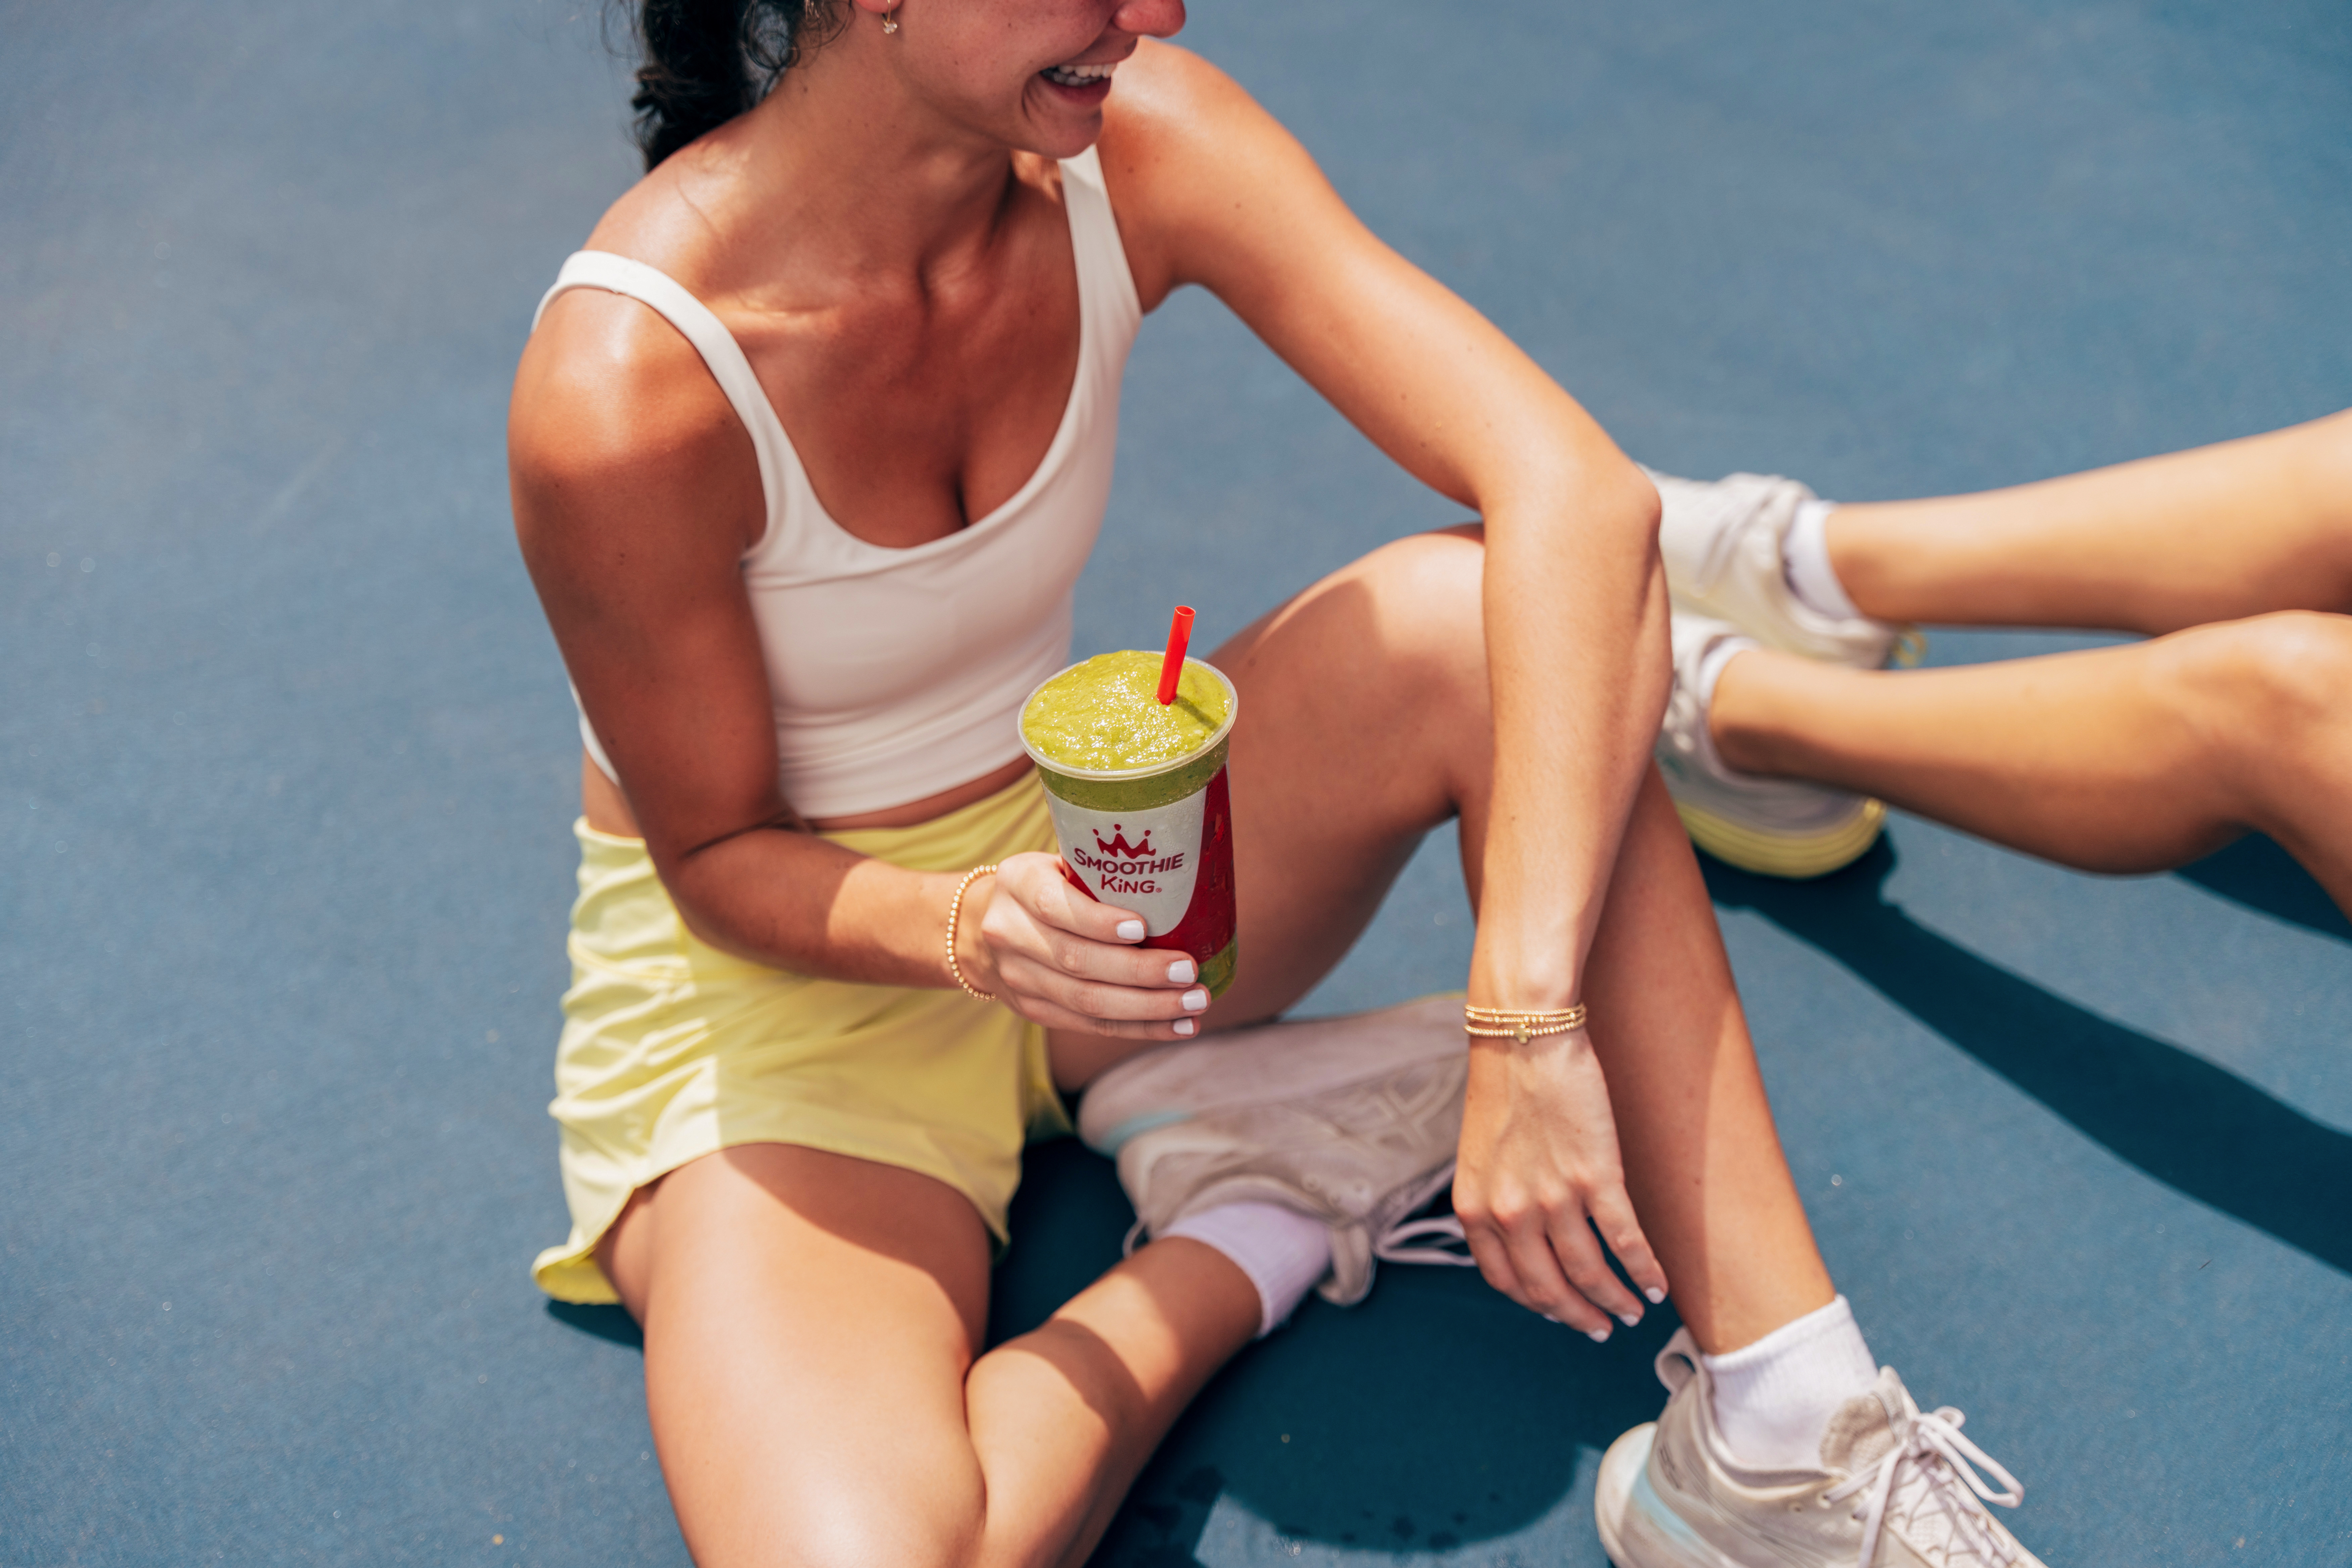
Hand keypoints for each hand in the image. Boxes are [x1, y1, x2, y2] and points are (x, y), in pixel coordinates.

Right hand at [961, 853, 1209, 1039]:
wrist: (977, 928)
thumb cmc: (1043, 886)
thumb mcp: (1055, 863)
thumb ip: (1097, 868)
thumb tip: (1177, 875)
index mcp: (1017, 882)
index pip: (1054, 905)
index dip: (1098, 921)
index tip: (1143, 928)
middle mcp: (1009, 932)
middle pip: (1076, 961)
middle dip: (1138, 971)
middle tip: (1188, 971)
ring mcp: (1018, 977)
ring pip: (1086, 1001)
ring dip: (1146, 1007)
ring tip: (1193, 1004)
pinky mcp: (1032, 1010)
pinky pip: (1089, 1025)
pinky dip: (1138, 1028)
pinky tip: (1177, 1026)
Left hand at [1451, 1029, 1668, 1337]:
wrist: (1523, 1035)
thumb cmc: (1505, 1089)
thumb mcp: (1480, 1156)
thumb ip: (1494, 1200)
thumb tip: (1520, 1238)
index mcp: (1475, 1210)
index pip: (1506, 1282)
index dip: (1537, 1304)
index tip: (1560, 1313)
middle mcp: (1508, 1213)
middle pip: (1549, 1289)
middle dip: (1580, 1316)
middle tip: (1602, 1328)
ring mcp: (1552, 1198)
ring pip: (1590, 1273)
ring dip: (1615, 1301)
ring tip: (1633, 1312)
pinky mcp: (1595, 1177)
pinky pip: (1626, 1241)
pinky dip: (1644, 1271)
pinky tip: (1657, 1285)